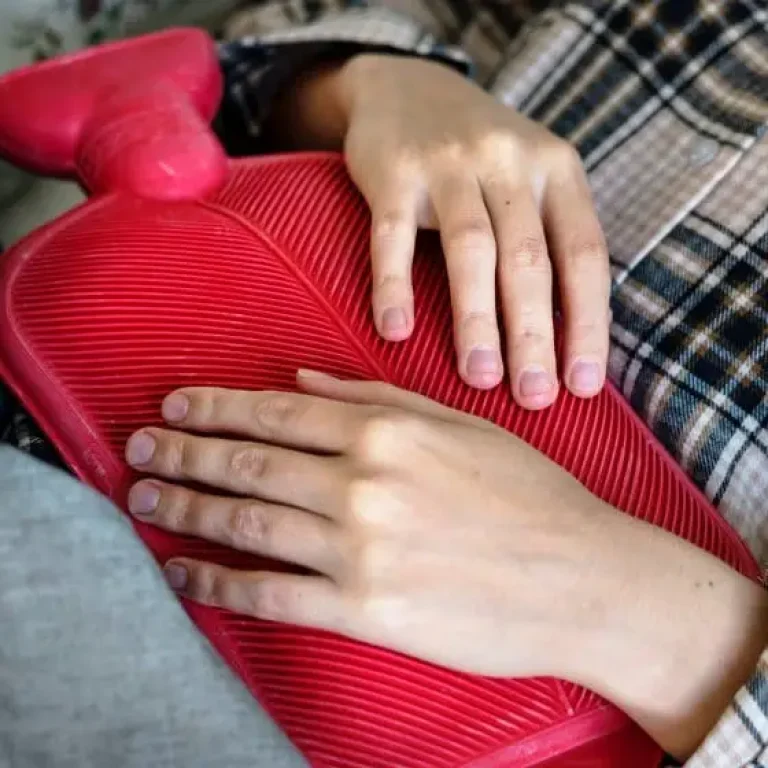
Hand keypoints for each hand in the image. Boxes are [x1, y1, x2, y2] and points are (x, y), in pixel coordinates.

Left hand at [126, 372, 767, 758]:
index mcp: (388, 432)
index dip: (216, 408)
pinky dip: (217, 583)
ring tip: (146, 501)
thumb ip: (377, 398)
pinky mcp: (366, 611)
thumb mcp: (461, 425)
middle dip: (184, 454)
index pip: (277, 414)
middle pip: (248, 463)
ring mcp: (359, 550)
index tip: (176, 407)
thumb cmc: (530, 496)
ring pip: (247, 523)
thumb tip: (304, 384)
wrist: (583, 578)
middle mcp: (363, 484)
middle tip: (139, 451)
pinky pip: (270, 594)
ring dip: (186, 510)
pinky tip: (185, 573)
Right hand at [271, 56, 609, 405]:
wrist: (408, 87)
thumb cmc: (480, 155)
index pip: (584, 255)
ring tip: (480, 378)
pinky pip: (393, 236)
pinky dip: (394, 286)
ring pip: (470, 249)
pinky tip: (396, 333)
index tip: (583, 384)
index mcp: (556, 171)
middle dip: (533, 336)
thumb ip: (550, 239)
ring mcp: (449, 163)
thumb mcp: (531, 178)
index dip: (587, 324)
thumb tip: (567, 339)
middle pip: (529, 259)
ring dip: (476, 319)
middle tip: (534, 398)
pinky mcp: (393, 172)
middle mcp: (509, 163)